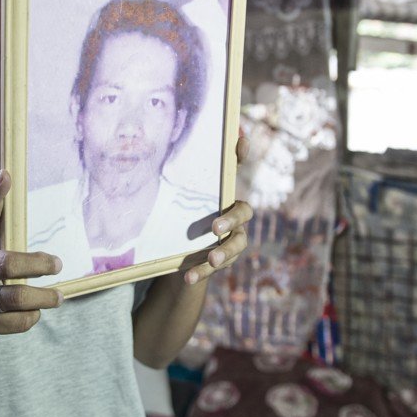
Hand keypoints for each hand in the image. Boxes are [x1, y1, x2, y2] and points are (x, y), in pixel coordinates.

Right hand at [0, 170, 62, 342]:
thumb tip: (10, 177)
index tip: (6, 175)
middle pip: (5, 264)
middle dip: (35, 264)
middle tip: (57, 264)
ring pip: (10, 299)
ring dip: (39, 298)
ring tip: (57, 297)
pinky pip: (6, 324)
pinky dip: (25, 320)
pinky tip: (34, 314)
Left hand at [184, 135, 254, 284]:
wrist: (179, 254)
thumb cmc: (183, 218)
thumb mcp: (178, 197)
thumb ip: (179, 172)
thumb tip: (172, 142)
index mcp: (225, 194)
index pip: (236, 170)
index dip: (241, 155)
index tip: (239, 140)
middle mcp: (235, 215)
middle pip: (244, 212)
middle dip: (232, 218)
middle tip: (216, 227)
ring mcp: (231, 239)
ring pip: (237, 245)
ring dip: (224, 252)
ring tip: (212, 258)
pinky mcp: (219, 260)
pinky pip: (214, 267)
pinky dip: (202, 272)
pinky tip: (187, 277)